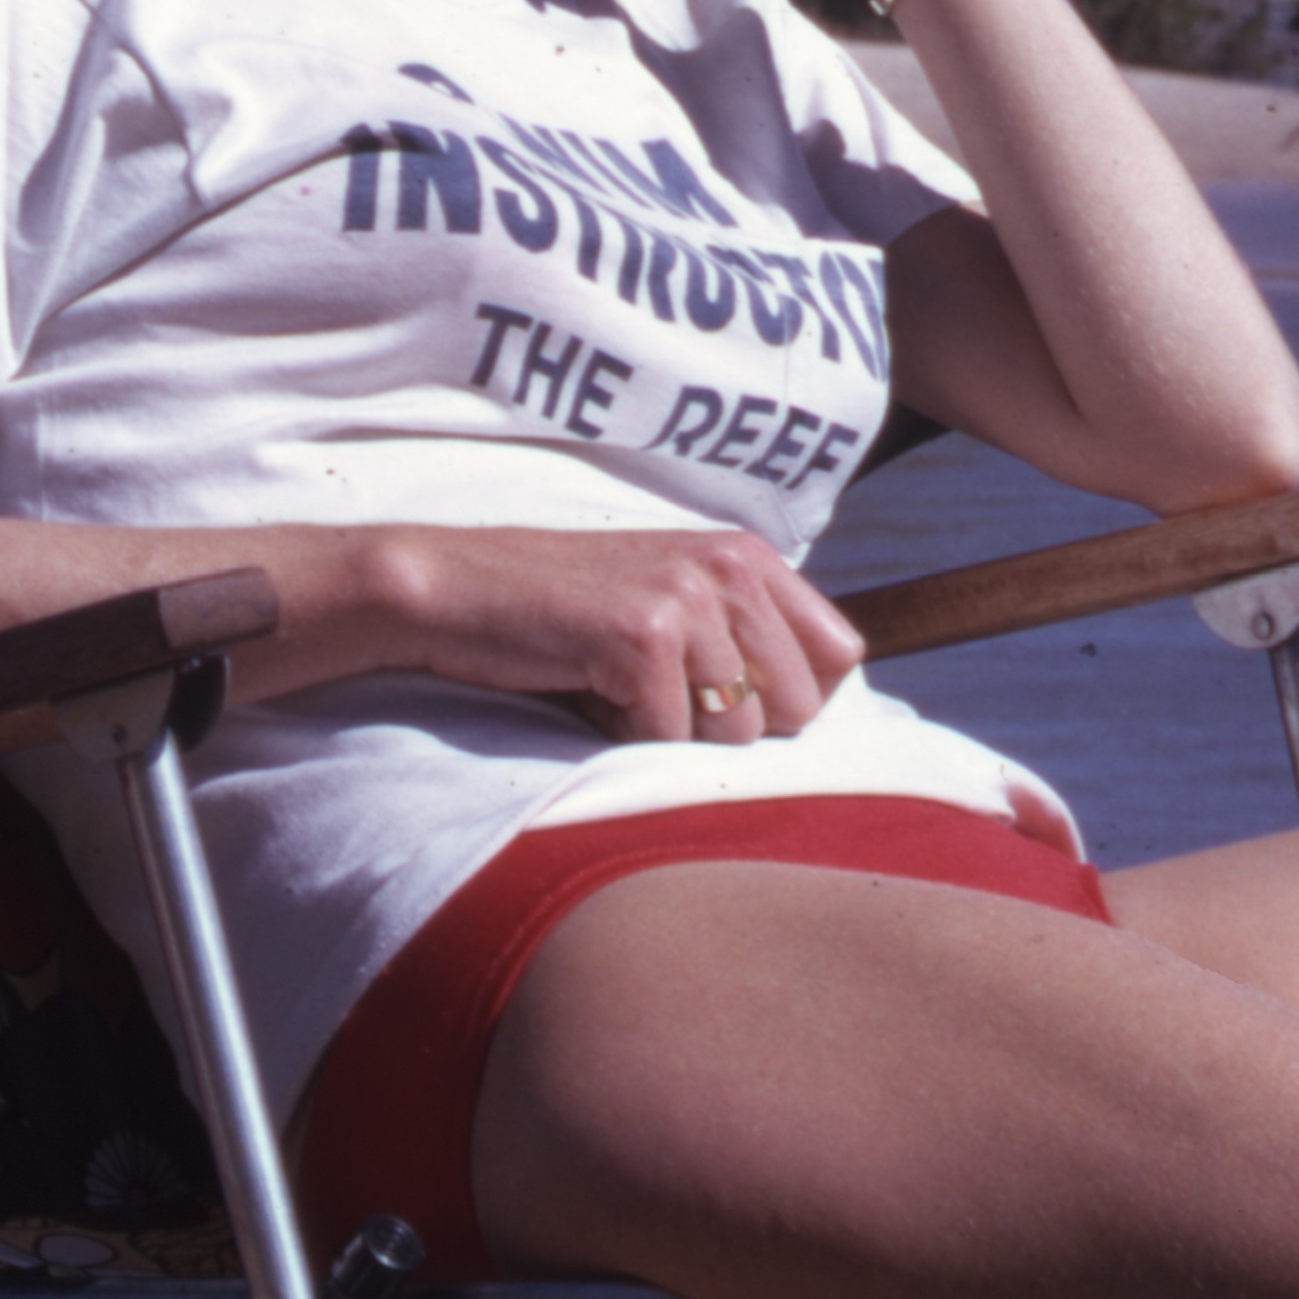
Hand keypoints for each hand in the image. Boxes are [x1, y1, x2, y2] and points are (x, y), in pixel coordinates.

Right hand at [370, 519, 868, 745]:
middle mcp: (732, 567)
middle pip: (799, 710)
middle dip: (730, 729)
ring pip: (736, 736)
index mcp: (750, 556)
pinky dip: (623, 739)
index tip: (719, 695)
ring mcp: (689, 597)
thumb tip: (823, 713)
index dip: (788, 701)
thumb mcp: (675, 604)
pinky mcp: (643, 635)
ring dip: (671, 736)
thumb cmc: (565, 615)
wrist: (457, 590)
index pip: (841, 659)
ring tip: (617, 687)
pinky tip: (586, 691)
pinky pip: (669, 741)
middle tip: (656, 692)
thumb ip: (748, 638)